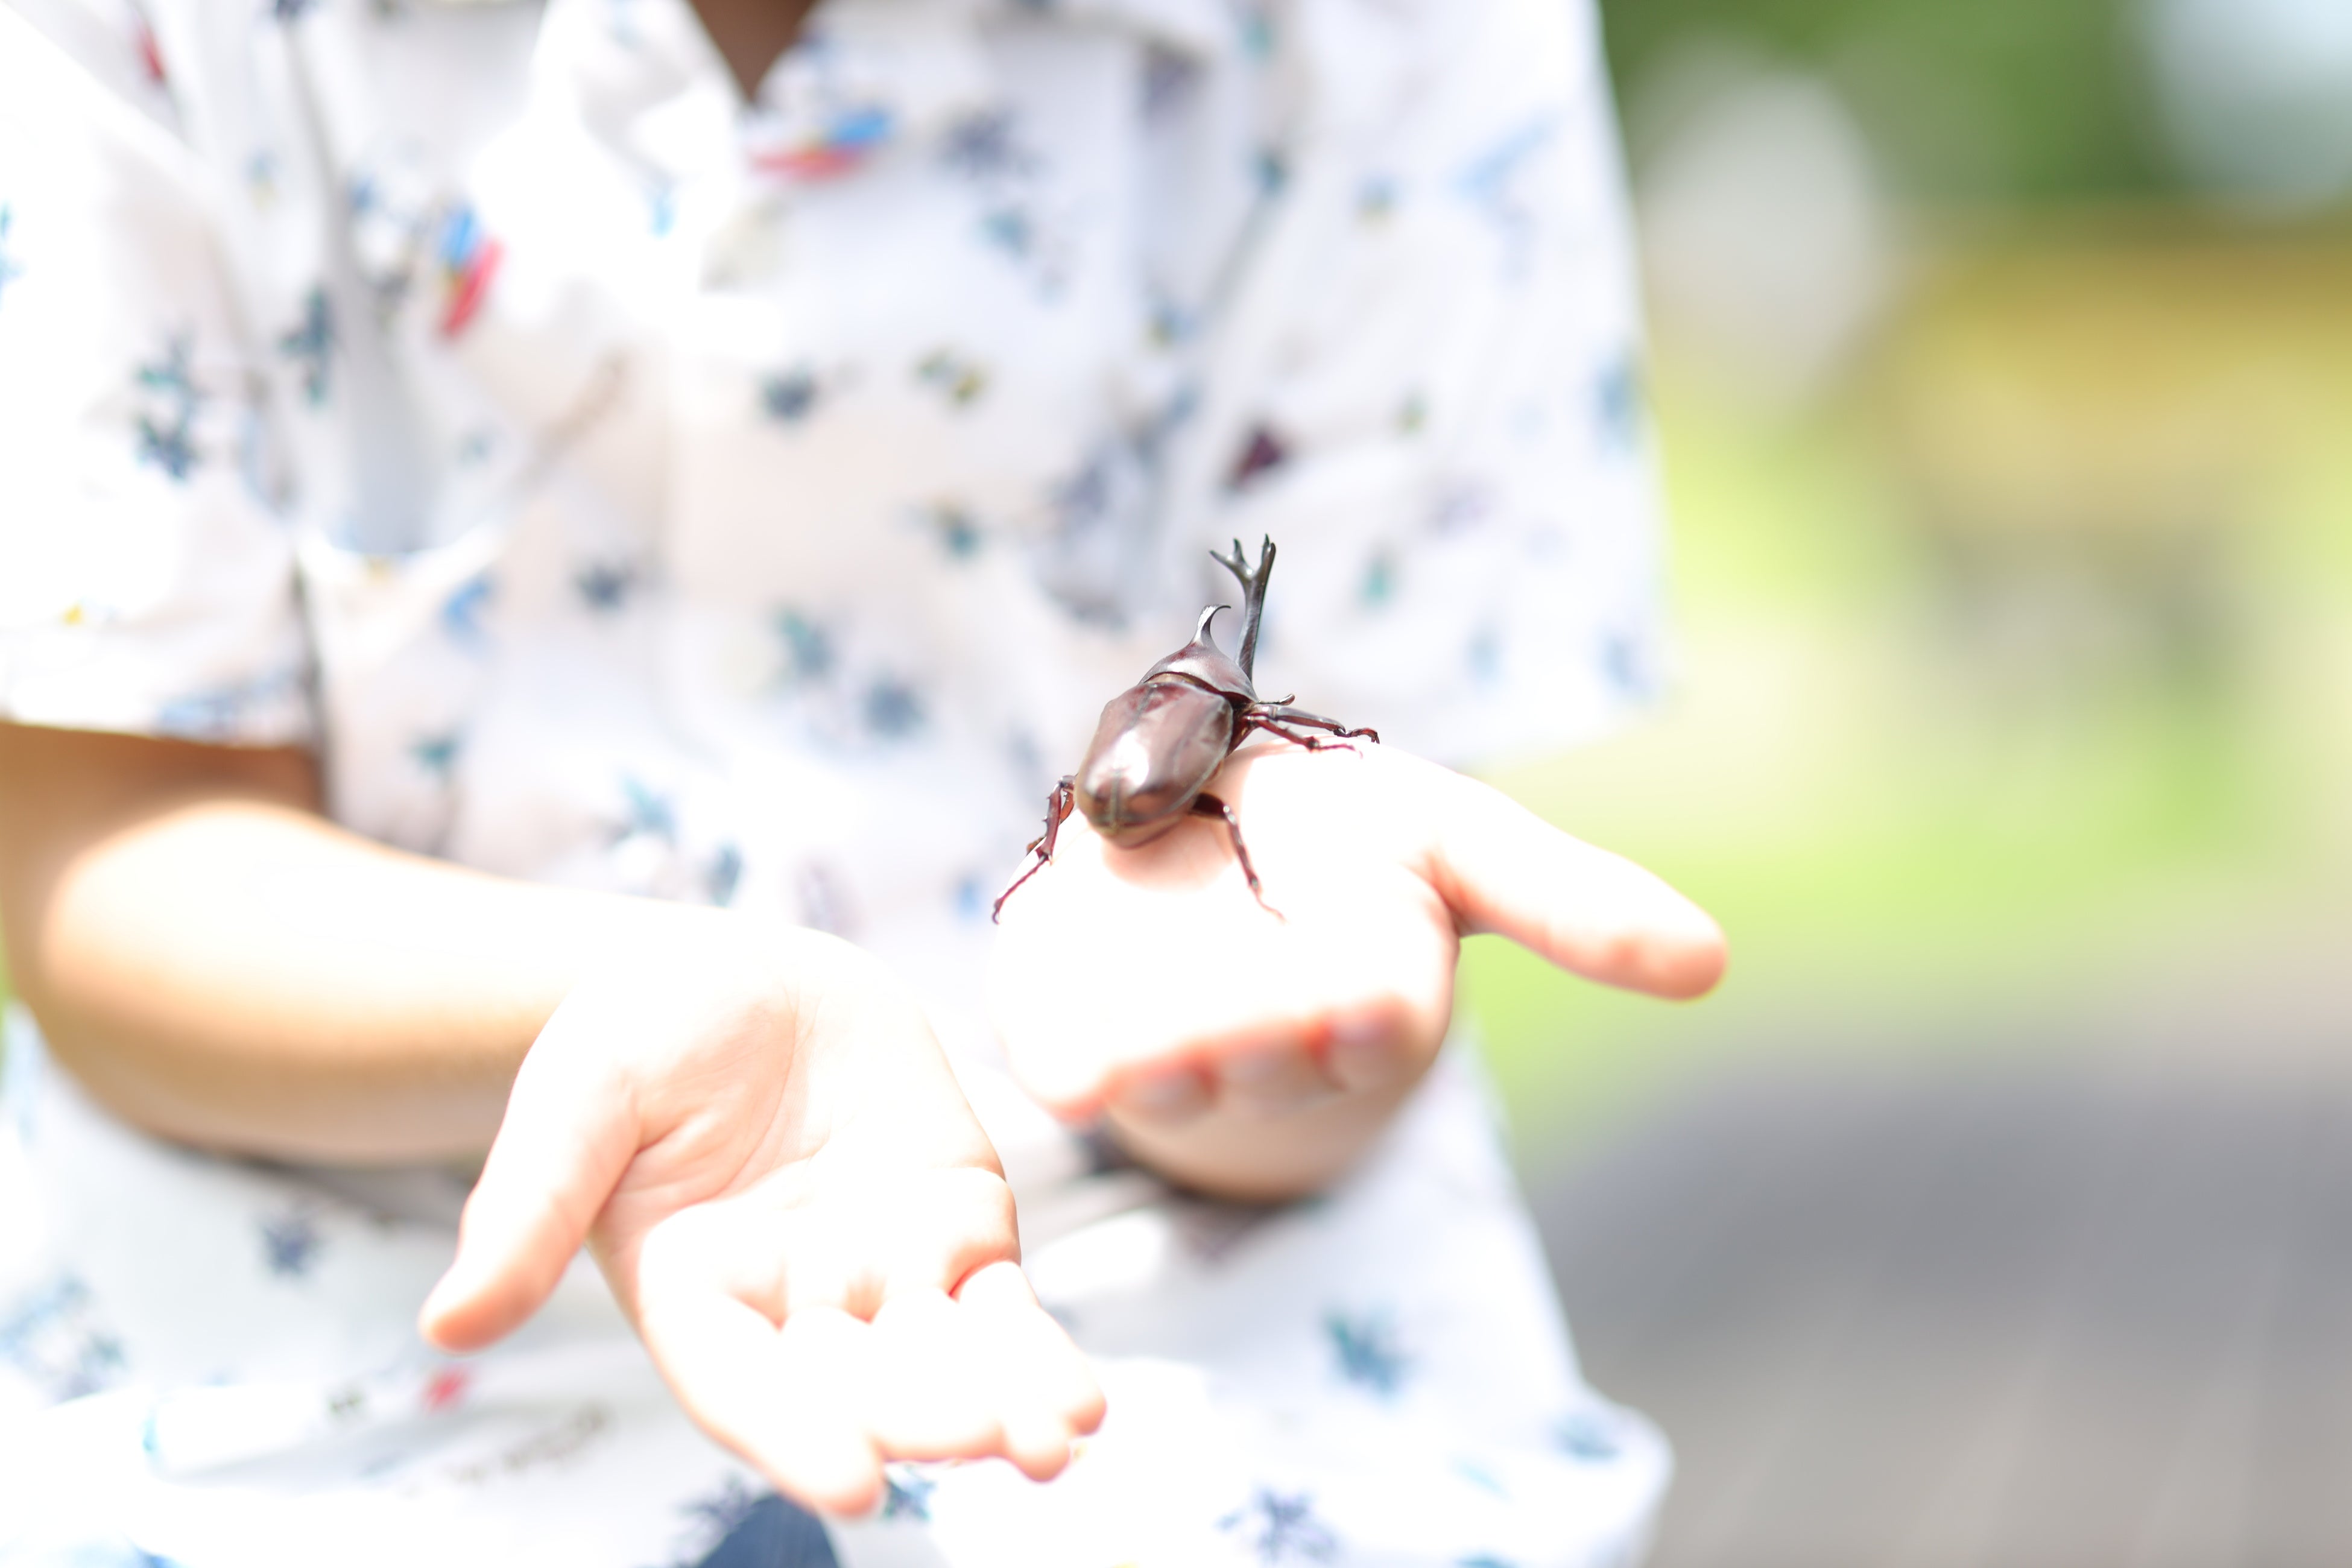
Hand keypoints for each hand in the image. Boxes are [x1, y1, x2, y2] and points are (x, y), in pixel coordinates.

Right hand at [418, 920, 1104, 1513]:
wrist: (740, 973)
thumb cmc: (638, 1033)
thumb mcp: (577, 1094)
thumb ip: (527, 1206)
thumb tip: (445, 1328)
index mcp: (694, 1297)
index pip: (743, 1387)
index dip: (795, 1436)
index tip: (855, 1483)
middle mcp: (792, 1310)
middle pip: (861, 1384)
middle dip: (923, 1415)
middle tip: (985, 1439)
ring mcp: (883, 1276)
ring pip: (947, 1358)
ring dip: (1003, 1403)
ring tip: (1058, 1440)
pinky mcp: (956, 1229)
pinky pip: (1004, 1304)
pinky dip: (1041, 1353)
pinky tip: (1081, 1403)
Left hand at [987, 742, 1723, 1198]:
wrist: (1202, 832)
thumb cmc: (1345, 838)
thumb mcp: (1456, 837)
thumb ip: (1566, 897)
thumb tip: (1711, 963)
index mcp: (1369, 994)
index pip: (1377, 1013)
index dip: (1366, 1008)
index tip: (1359, 1004)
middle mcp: (1268, 1044)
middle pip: (1267, 1053)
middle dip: (1254, 1036)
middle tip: (1245, 1023)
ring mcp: (1160, 1044)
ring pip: (1164, 1070)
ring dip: (1153, 1066)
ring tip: (1133, 1062)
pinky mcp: (1066, 1030)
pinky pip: (1060, 1058)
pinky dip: (1057, 1063)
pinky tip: (1056, 1071)